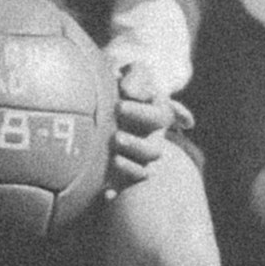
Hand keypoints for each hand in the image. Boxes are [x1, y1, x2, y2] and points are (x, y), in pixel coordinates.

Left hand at [107, 49, 180, 194]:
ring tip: (113, 158)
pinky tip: (106, 194)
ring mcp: (137, 156)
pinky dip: (116, 190)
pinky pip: (123, 186)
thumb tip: (130, 92)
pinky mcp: (121, 170)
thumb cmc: (122, 80)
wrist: (108, 93)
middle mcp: (151, 138)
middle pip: (153, 151)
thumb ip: (136, 77)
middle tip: (115, 137)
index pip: (159, 118)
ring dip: (130, 167)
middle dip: (135, 145)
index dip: (140, 113)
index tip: (118, 105)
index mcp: (157, 114)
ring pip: (143, 171)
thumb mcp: (131, 71)